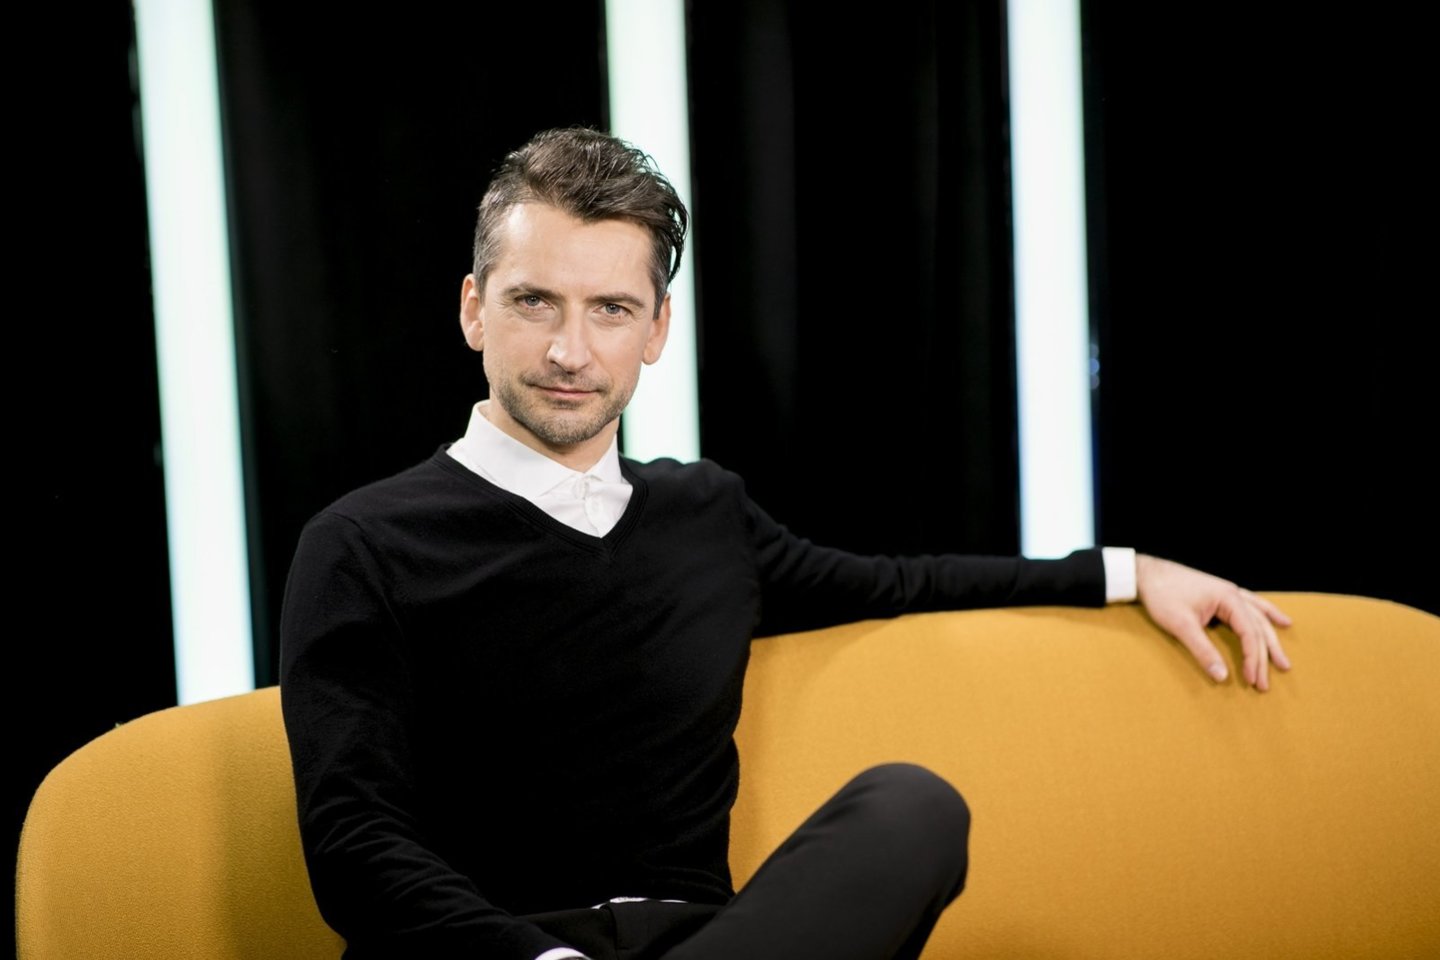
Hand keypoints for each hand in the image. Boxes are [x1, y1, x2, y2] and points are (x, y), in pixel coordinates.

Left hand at [1135, 554, 1291, 690]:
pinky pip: (1253, 606)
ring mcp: (1229, 592)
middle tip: (1265, 684)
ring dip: (1271, 640)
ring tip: (1284, 661)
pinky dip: (1267, 615)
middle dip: (1263, 657)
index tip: (1251, 680)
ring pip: (1259, 618)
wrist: (1146, 573)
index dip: (1252, 659)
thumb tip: (1221, 677)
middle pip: (1257, 628)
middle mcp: (1234, 594)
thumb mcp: (1181, 625)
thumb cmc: (1162, 595)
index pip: (1249, 634)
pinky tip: (1282, 621)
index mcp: (1228, 599)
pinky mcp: (1221, 594)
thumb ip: (1202, 651)